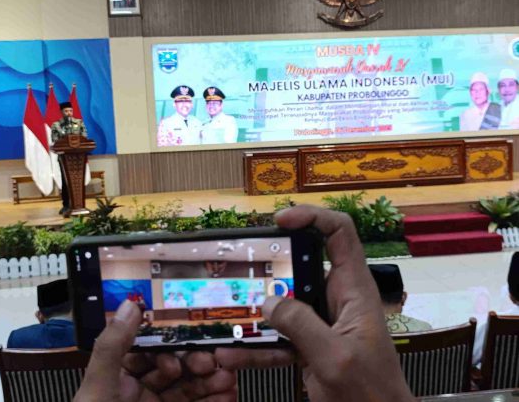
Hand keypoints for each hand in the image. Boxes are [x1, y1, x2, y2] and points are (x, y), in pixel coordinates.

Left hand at [74, 300, 235, 401]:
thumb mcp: (98, 389)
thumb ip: (114, 347)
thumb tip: (129, 305)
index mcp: (118, 375)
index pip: (151, 348)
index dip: (174, 344)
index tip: (193, 343)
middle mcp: (139, 390)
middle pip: (176, 368)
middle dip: (199, 364)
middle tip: (219, 364)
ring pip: (189, 390)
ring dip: (212, 384)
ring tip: (231, 381)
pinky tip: (228, 398)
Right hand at [216, 205, 414, 401]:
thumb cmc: (371, 394)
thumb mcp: (335, 358)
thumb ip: (301, 325)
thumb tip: (268, 301)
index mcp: (353, 288)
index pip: (339, 232)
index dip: (312, 216)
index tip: (279, 221)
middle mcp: (337, 296)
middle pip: (302, 263)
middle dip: (271, 264)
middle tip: (242, 268)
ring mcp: (321, 320)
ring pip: (285, 300)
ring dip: (257, 308)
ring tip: (229, 313)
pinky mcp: (309, 341)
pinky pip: (279, 334)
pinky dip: (258, 343)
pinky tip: (234, 352)